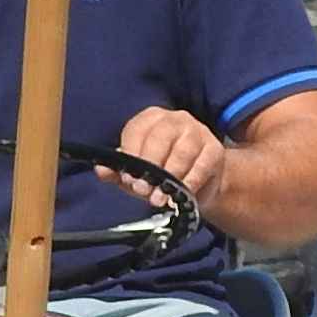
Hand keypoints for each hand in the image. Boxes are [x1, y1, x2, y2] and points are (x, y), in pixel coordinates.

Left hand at [111, 106, 226, 205]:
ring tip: (160, 197)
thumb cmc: (164, 172)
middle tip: (142, 190)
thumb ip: (117, 172)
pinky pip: (201, 165)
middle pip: (160, 137)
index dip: (131, 155)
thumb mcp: (137, 172)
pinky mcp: (214, 148)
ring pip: (182, 152)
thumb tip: (102, 171)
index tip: (128, 179)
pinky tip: (181, 194)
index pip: (138, 131)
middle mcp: (175, 119)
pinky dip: (189, 182)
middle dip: (150, 167)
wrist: (201, 181)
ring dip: (169, 178)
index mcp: (151, 119)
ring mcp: (197, 131)